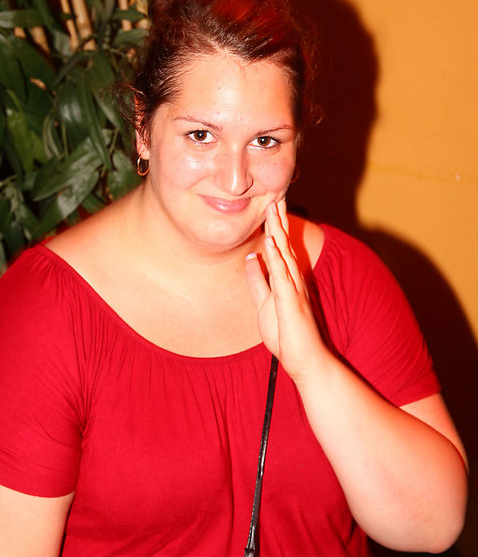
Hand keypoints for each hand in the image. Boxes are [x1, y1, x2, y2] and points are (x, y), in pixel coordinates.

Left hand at [245, 200, 329, 383]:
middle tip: (276, 195)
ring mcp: (295, 290)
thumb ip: (258, 281)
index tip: (271, 205)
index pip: (281, 249)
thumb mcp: (264, 304)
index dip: (276, 227)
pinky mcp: (292, 302)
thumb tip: (251, 258)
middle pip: (286, 245)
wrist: (305, 360)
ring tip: (274, 210)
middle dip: (280, 221)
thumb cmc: (287, 336)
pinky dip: (277, 257)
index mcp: (287, 281)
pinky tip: (272, 242)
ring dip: (280, 232)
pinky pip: (283, 276)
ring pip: (286, 254)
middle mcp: (294, 281)